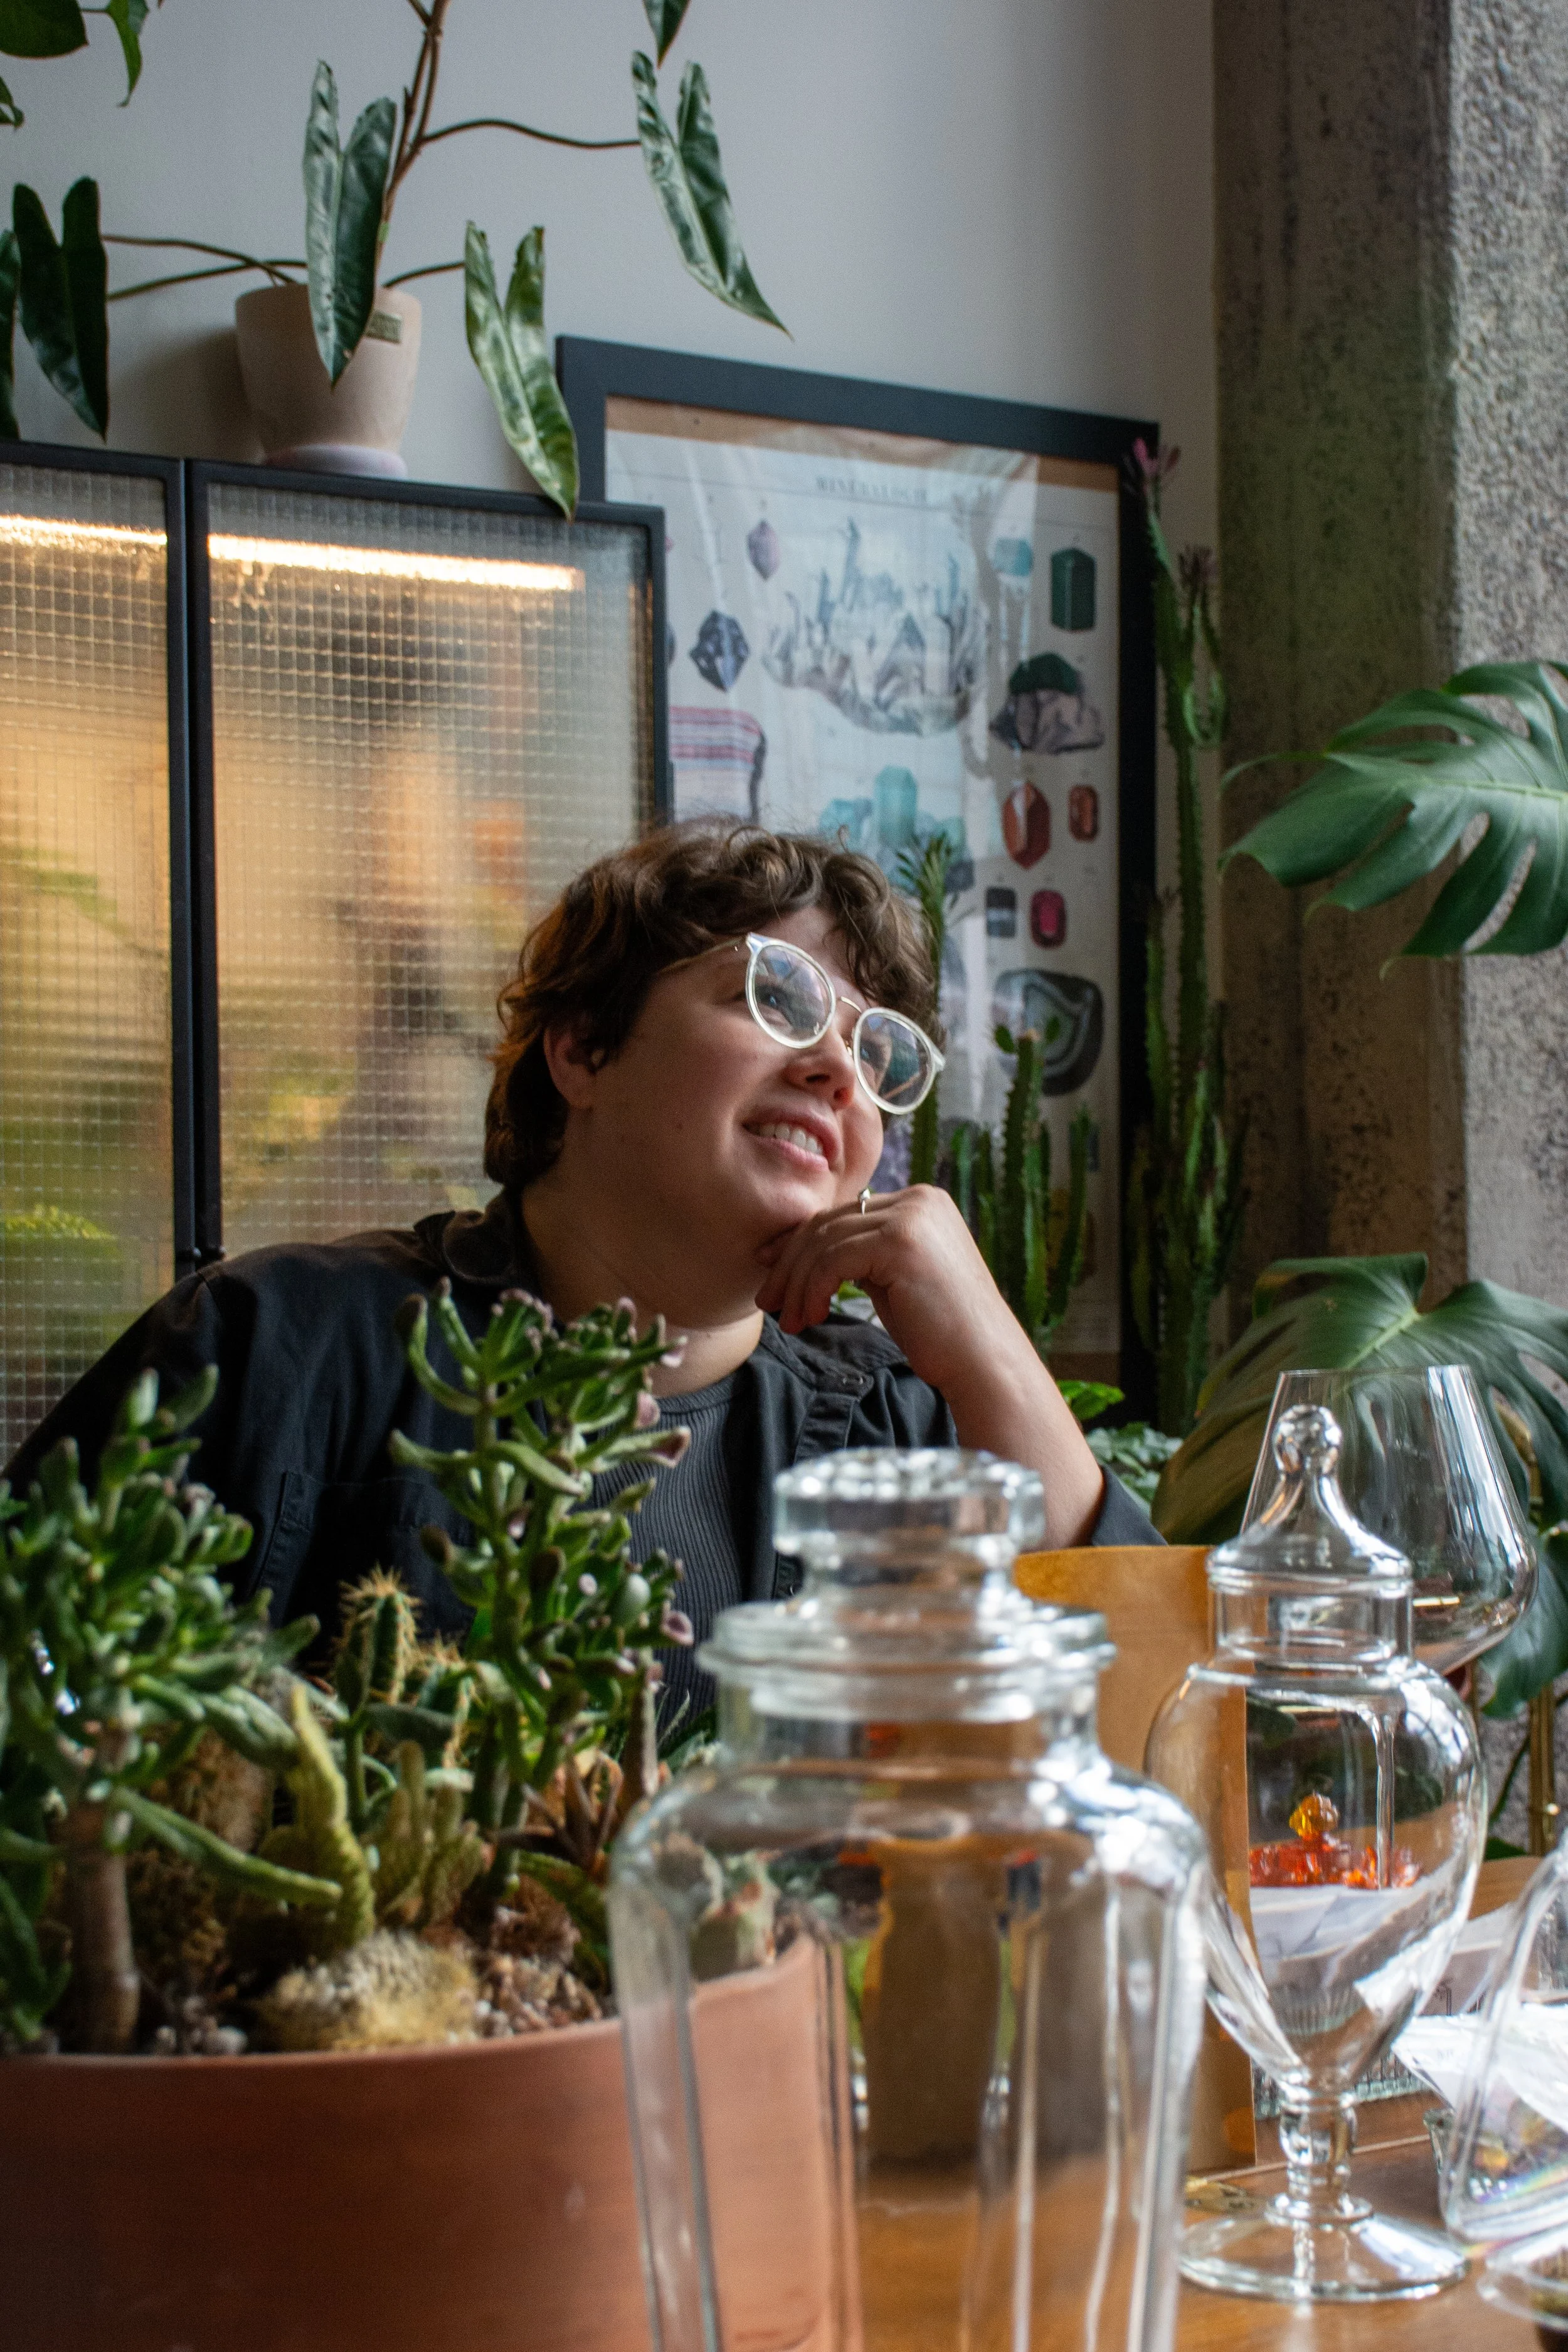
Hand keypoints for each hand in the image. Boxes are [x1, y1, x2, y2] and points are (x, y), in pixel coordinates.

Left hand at [754, 1185, 1105, 1545]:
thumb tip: (806, 1250)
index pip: (844, 1213)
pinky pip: (833, 1259)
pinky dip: (812, 1289)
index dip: (800, 1242)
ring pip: (824, 1240)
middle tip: (768, 1300)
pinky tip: (809, 1318)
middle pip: (829, 1221)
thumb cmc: (938, 1332)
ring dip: (796, 1283)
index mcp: (921, 1201)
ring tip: (786, 1321)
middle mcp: (919, 1198)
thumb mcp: (893, 1279)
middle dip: (790, 1262)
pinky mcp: (901, 1241)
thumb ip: (862, 1254)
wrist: (982, 1362)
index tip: (771, 1271)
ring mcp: (912, 1216)